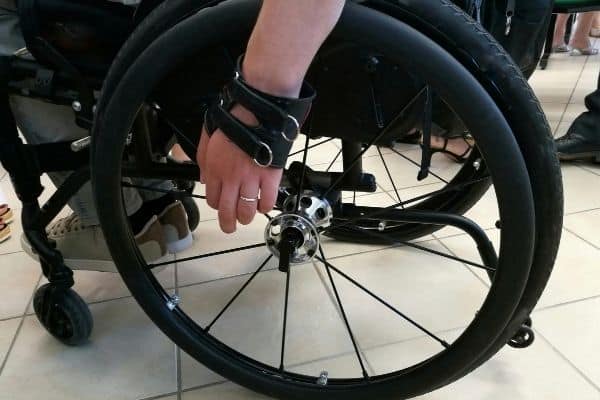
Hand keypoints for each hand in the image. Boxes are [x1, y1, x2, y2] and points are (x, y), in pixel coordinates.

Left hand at [197, 105, 282, 233]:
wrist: (257, 112)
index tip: (221, 204)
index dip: (217, 205)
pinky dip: (266, 206)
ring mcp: (251, 179)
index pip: (213, 199)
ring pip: (247, 210)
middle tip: (230, 227)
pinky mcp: (270, 177)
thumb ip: (203, 158)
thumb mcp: (208, 136)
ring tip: (247, 217)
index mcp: (215, 168)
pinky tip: (264, 204)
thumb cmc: (234, 120)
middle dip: (228, 224)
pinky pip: (268, 200)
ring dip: (246, 217)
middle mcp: (232, 178)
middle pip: (228, 211)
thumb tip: (205, 178)